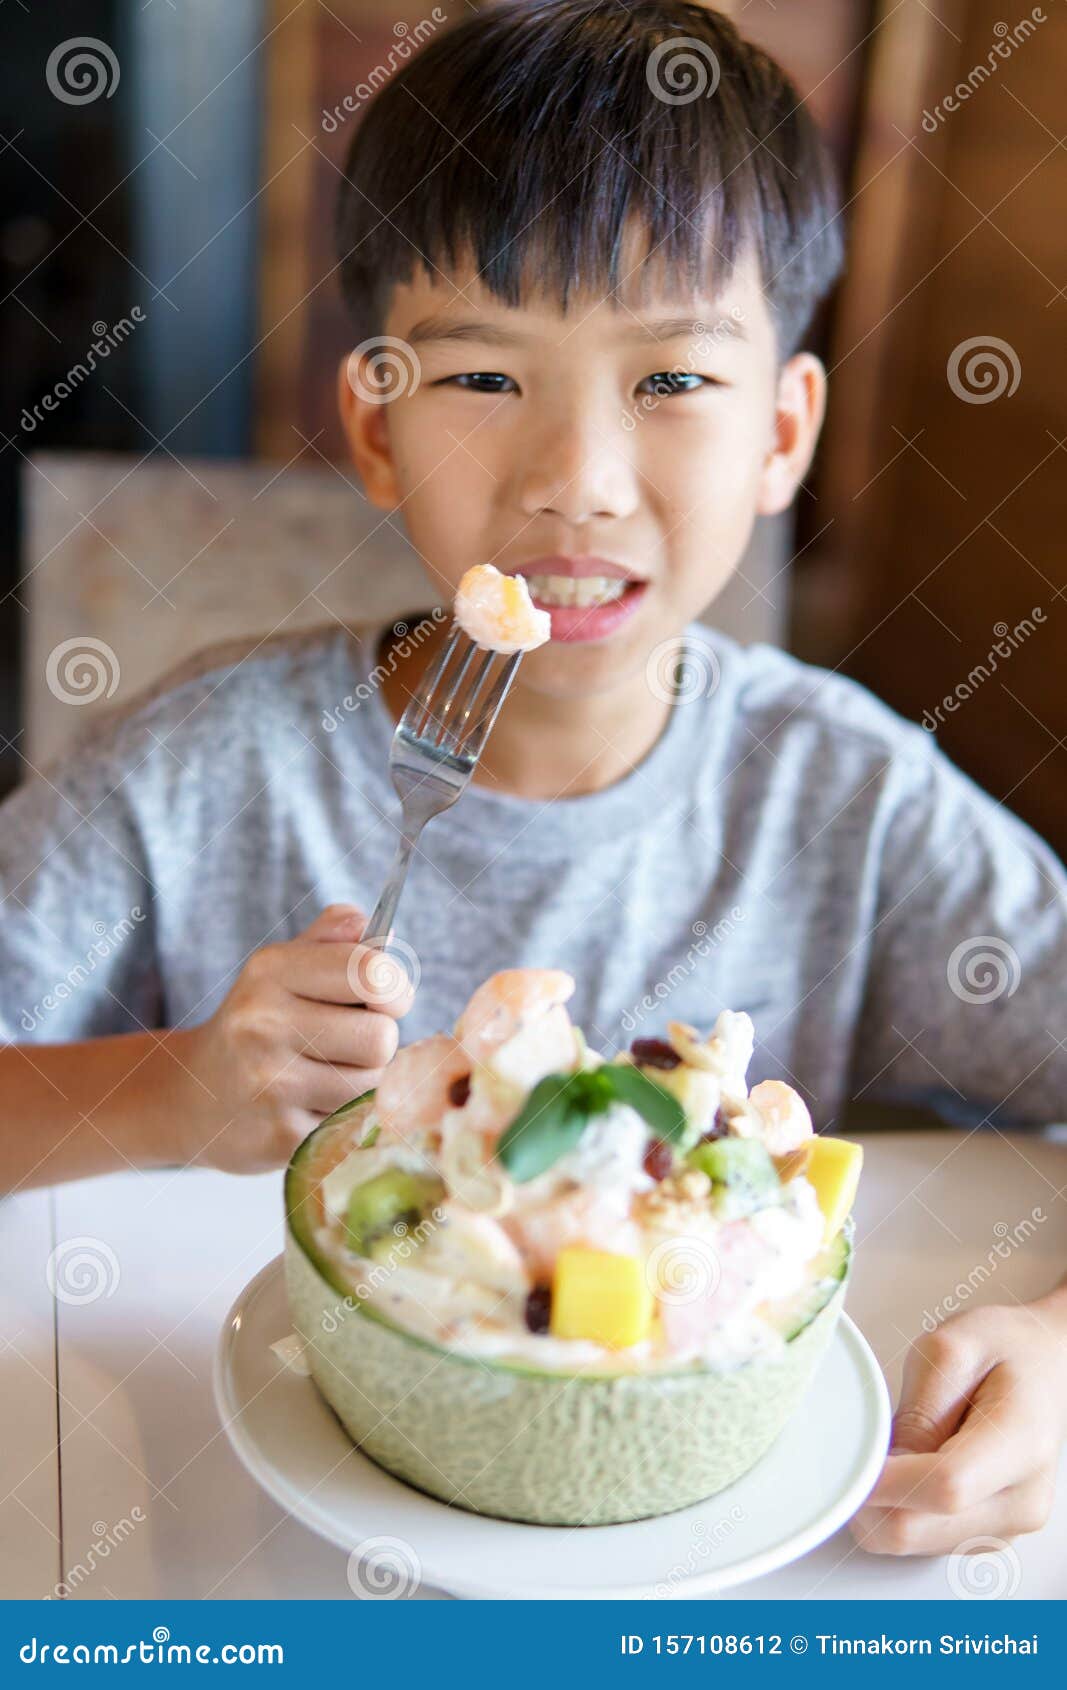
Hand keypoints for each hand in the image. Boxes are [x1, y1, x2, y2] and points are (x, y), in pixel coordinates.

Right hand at [174, 904, 414, 1172]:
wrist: (191, 1097)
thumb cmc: (256, 1023)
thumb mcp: (279, 968)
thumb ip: (330, 939)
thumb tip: (366, 923)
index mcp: (270, 971)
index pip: (372, 972)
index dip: (396, 989)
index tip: (388, 999)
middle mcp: (263, 1025)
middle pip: (381, 1037)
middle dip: (378, 1042)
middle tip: (349, 1044)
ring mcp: (269, 1085)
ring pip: (373, 1084)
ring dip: (364, 1082)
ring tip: (328, 1076)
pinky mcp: (280, 1136)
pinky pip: (353, 1122)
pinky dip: (344, 1116)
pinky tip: (311, 1106)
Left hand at [851, 1290, 1066, 1555]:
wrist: (1046, 1367)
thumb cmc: (1004, 1349)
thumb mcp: (952, 1348)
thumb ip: (919, 1408)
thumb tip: (885, 1466)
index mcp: (1021, 1443)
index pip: (943, 1487)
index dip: (882, 1481)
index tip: (843, 1460)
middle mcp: (1021, 1500)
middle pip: (916, 1530)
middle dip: (868, 1495)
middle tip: (857, 1447)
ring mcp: (1005, 1527)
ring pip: (909, 1542)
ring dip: (882, 1503)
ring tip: (898, 1448)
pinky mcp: (985, 1537)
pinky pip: (919, 1541)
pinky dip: (898, 1509)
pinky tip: (910, 1468)